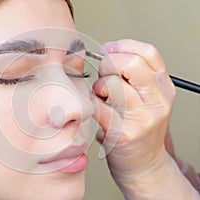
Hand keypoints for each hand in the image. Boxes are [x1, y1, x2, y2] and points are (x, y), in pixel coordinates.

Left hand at [92, 39, 199, 198]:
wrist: (144, 166)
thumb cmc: (140, 130)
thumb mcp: (148, 100)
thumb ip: (134, 76)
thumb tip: (108, 51)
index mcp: (164, 88)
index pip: (147, 53)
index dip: (123, 47)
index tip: (108, 51)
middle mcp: (156, 101)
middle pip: (129, 63)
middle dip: (108, 64)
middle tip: (103, 75)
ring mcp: (141, 117)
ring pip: (110, 84)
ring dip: (98, 87)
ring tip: (102, 98)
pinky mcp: (122, 133)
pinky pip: (96, 106)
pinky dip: (91, 103)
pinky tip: (98, 110)